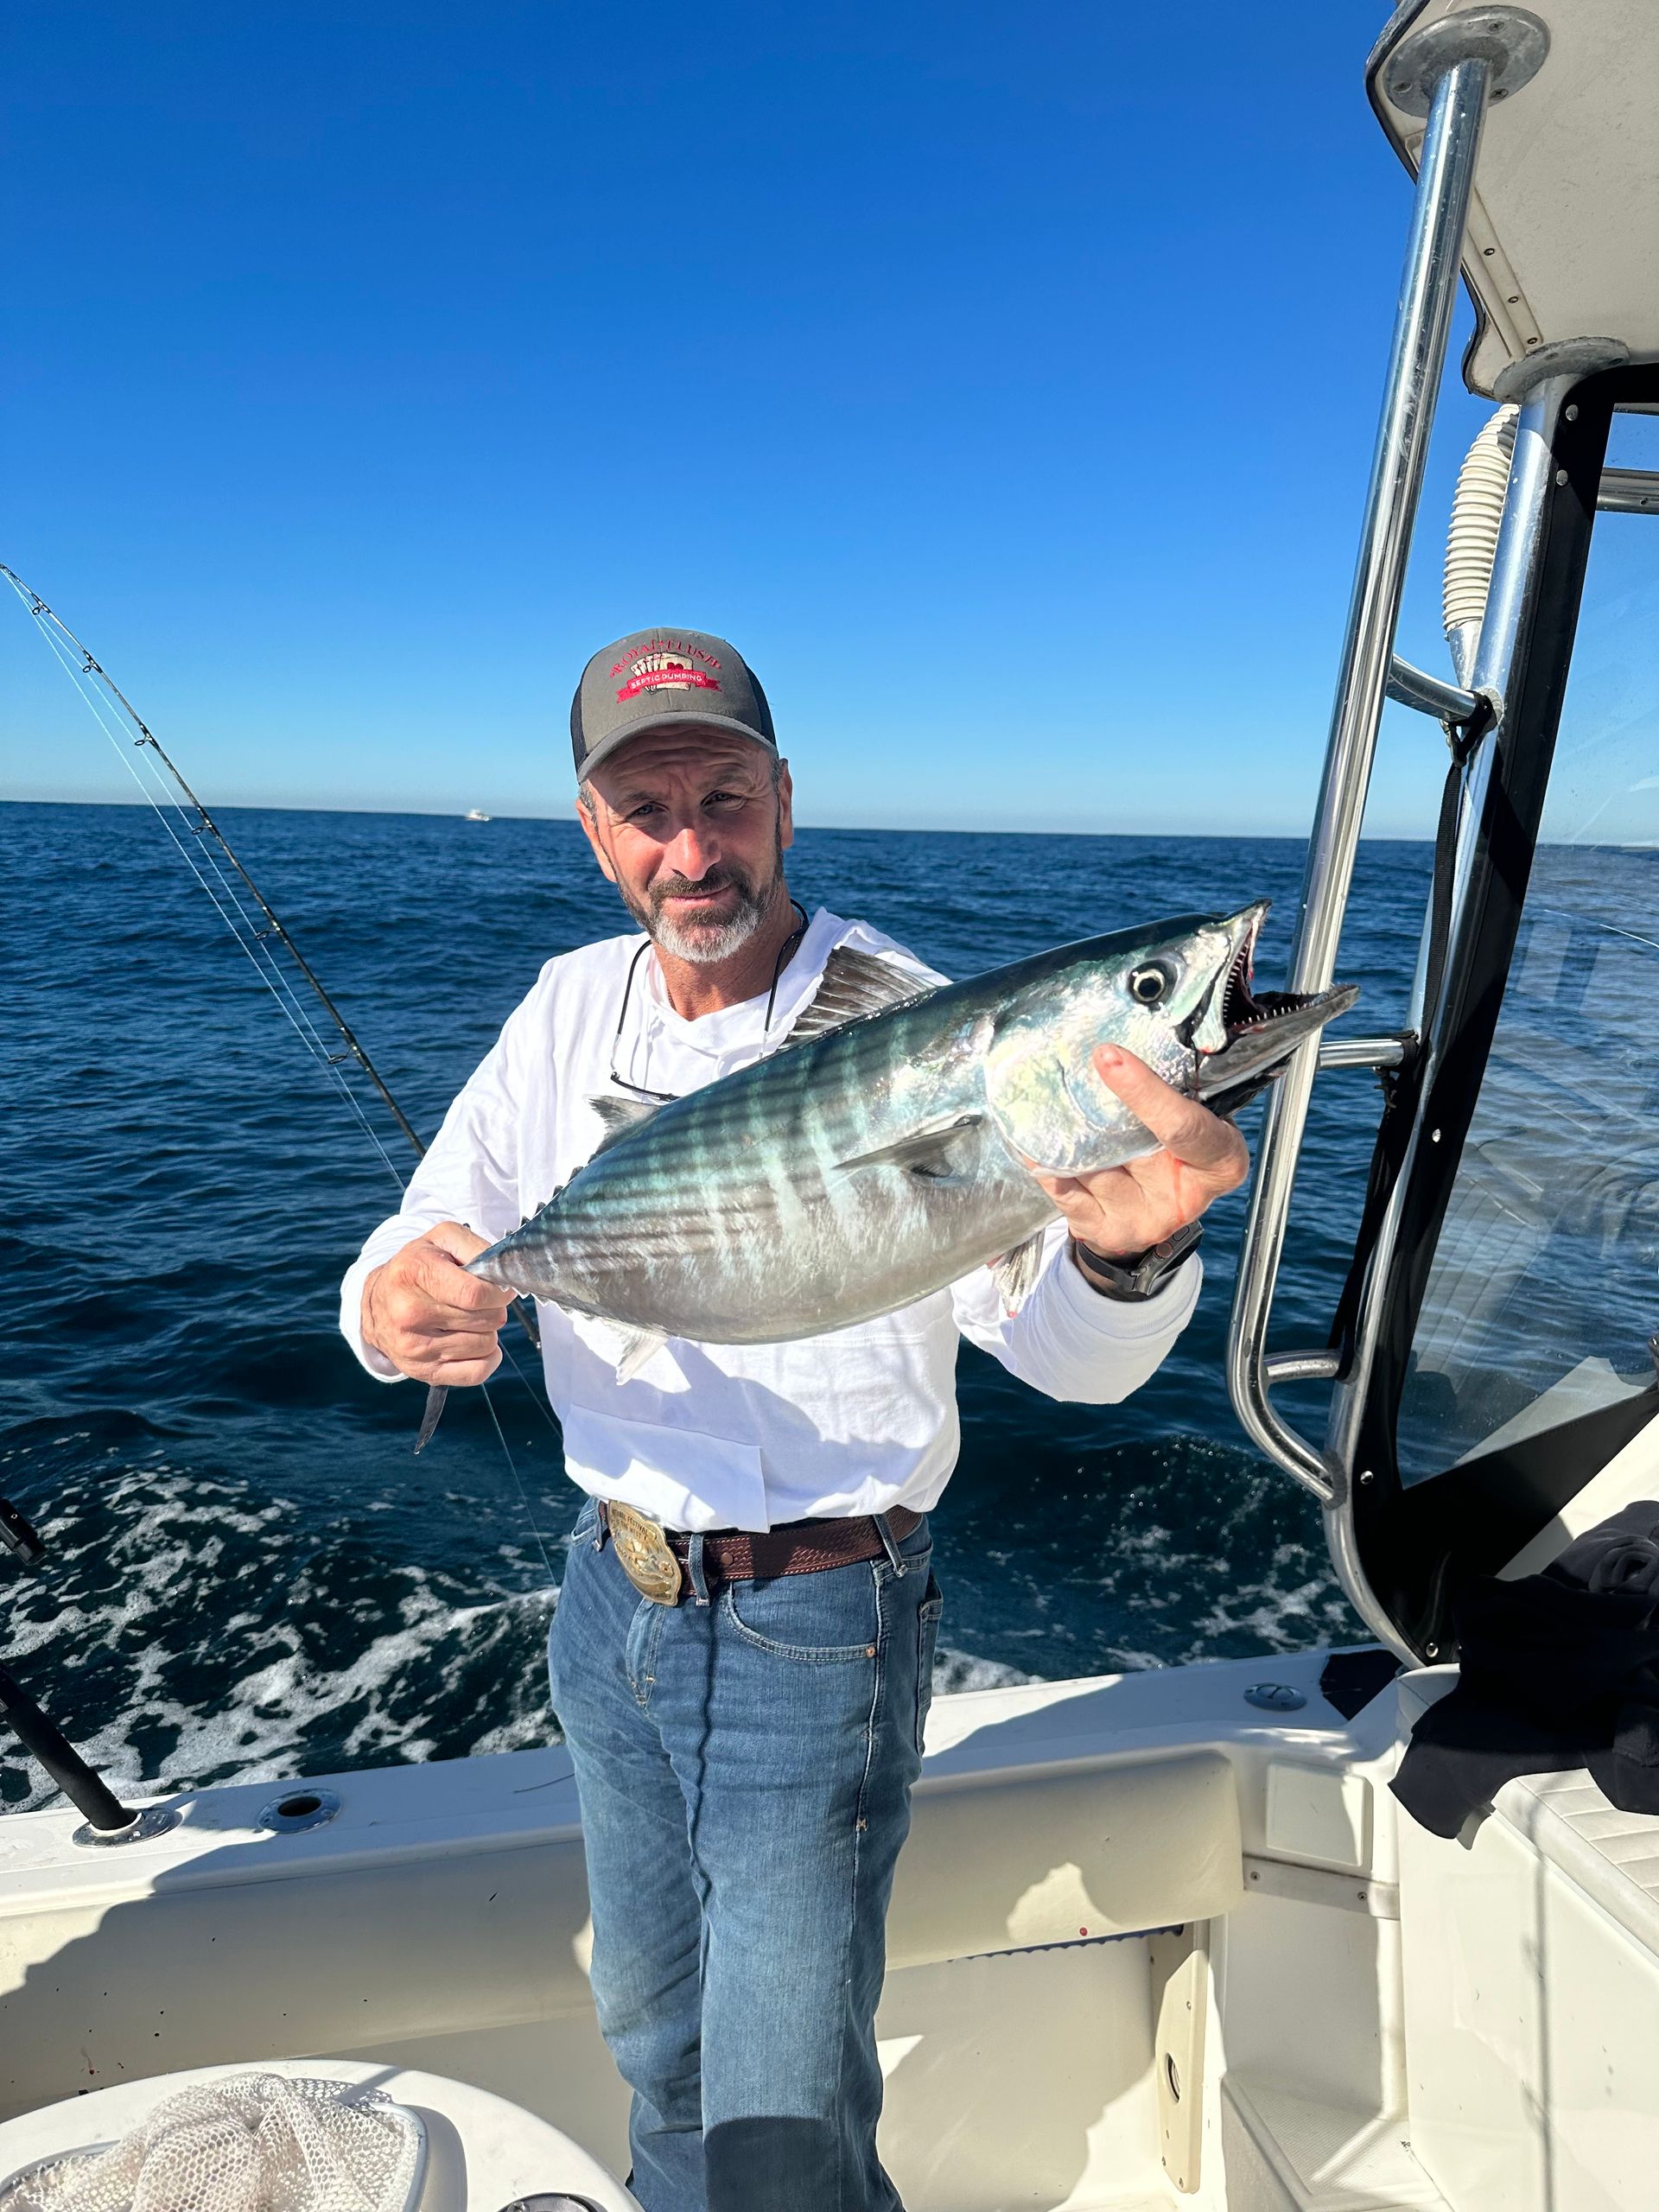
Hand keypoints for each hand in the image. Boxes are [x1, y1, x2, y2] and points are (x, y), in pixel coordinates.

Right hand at [361, 1220, 511, 1384]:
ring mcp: (414, 1347)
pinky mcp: (422, 1371)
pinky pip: (476, 1373)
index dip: (498, 1292)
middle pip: (484, 1320)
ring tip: (470, 1319)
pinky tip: (476, 1341)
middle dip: (493, 1309)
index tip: (499, 1289)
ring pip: (485, 1345)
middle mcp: (409, 1313)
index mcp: (414, 1273)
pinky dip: (487, 1358)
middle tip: (481, 1302)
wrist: (379, 1300)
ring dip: (487, 1331)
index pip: (475, 1294)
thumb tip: (503, 1273)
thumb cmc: (417, 1267)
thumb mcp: (441, 1240)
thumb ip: (476, 1247)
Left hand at [1033, 1045, 1249, 1258]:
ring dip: (1065, 1135)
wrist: (1159, 1202)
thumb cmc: (1179, 1145)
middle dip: (1092, 1109)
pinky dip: (1048, 1164)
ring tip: (1044, 1100)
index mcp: (1220, 1162)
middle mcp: (1186, 1198)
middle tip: (1058, 1071)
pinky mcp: (1109, 1233)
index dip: (1145, 1092)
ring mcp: (1146, 1220)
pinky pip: (1067, 1192)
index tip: (1107, 1056)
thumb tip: (1113, 1047)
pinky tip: (1035, 1142)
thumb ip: (1169, 1091)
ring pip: (1093, 1168)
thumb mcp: (1192, 1115)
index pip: (1183, 1127)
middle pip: (1129, 1147)